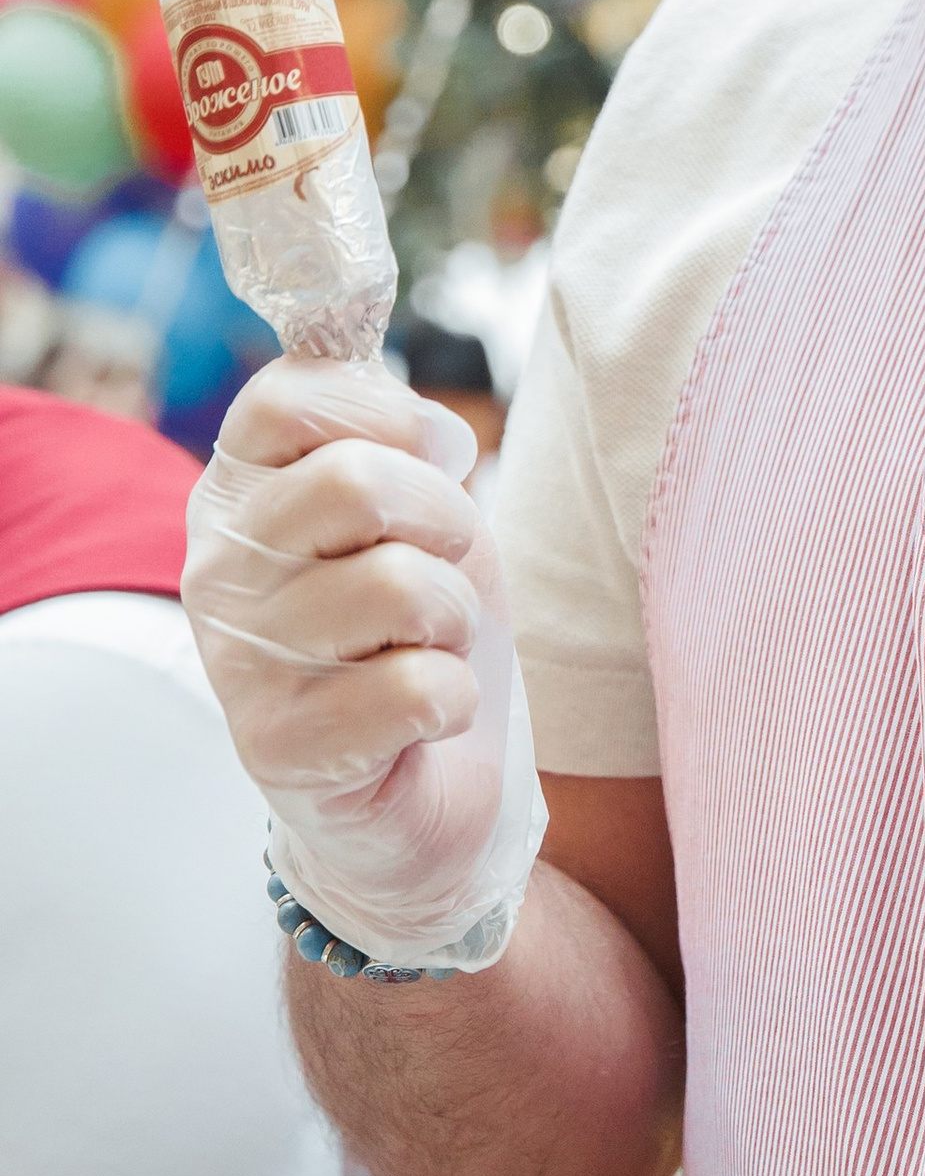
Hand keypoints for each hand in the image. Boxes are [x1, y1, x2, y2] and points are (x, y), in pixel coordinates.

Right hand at [183, 356, 543, 971]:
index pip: (290, 390)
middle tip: (447, 565)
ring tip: (430, 644)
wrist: (423, 785)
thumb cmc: (415, 627)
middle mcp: (217, 566)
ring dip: (457, 617)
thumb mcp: (413, 507)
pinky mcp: (281, 748)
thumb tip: (416, 398)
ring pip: (403, 586)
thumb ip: (394, 431)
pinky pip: (419, 687)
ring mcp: (241, 659)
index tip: (436, 457)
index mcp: (238, 487)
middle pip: (359, 481)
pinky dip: (454, 697)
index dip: (392, 413)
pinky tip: (424, 715)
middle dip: (448, 521)